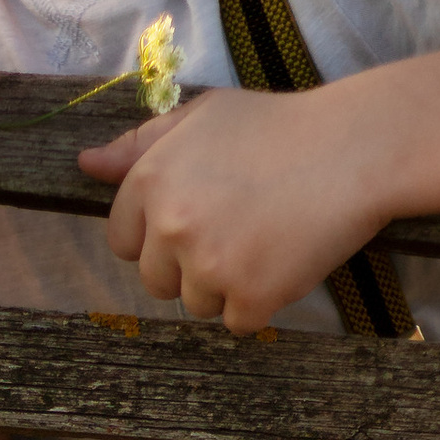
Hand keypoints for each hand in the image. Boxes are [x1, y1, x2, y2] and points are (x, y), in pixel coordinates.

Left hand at [78, 86, 386, 332]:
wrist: (353, 149)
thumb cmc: (279, 127)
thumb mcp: (203, 117)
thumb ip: (140, 144)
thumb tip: (85, 165)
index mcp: (150, 180)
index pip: (123, 242)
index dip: (158, 237)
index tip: (198, 220)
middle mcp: (170, 225)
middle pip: (157, 281)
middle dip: (191, 265)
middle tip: (240, 228)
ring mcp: (209, 264)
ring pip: (198, 304)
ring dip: (227, 286)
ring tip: (266, 240)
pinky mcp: (251, 295)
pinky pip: (238, 322)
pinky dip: (261, 303)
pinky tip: (285, 260)